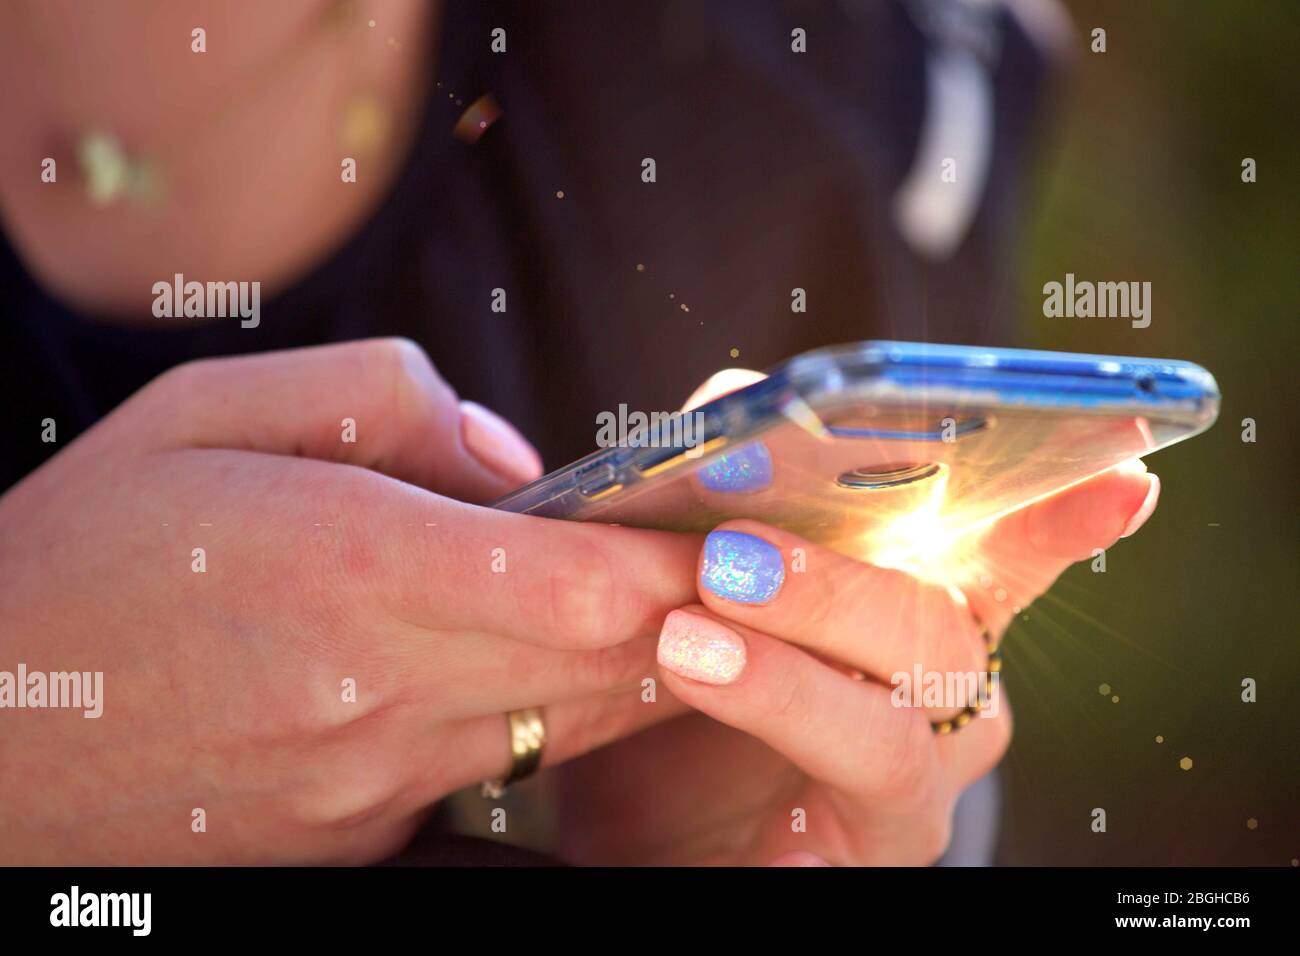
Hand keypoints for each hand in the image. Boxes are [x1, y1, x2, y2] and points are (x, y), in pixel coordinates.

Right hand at [0, 339, 697, 863]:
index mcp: (346, 565)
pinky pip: (498, 765)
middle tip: (743, 555)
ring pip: (571, 721)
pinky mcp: (357, 830)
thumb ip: (381, 401)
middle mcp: (375, 689)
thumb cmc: (82, 553)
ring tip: (686, 602)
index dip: (679, 552)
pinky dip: (557, 713)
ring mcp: (371, 779)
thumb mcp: (203, 413)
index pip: (578, 578)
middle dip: (693, 605)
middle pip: (602, 657)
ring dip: (644, 662)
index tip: (738, 516)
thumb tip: (515, 463)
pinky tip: (565, 665)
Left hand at [556, 464, 1159, 864]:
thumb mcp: (686, 569)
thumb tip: (740, 410)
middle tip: (730, 559)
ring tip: (689, 650)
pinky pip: (831, 870)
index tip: (1118, 483)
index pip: (1002, 555)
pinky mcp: (845, 869)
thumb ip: (725, 491)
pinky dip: (801, 860)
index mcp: (923, 610)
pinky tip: (776, 851)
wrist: (630, 807)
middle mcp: (941, 705)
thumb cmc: (680, 669)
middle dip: (832, 588)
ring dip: (787, 689)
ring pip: (885, 743)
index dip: (1055, 522)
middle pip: (932, 635)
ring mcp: (903, 797)